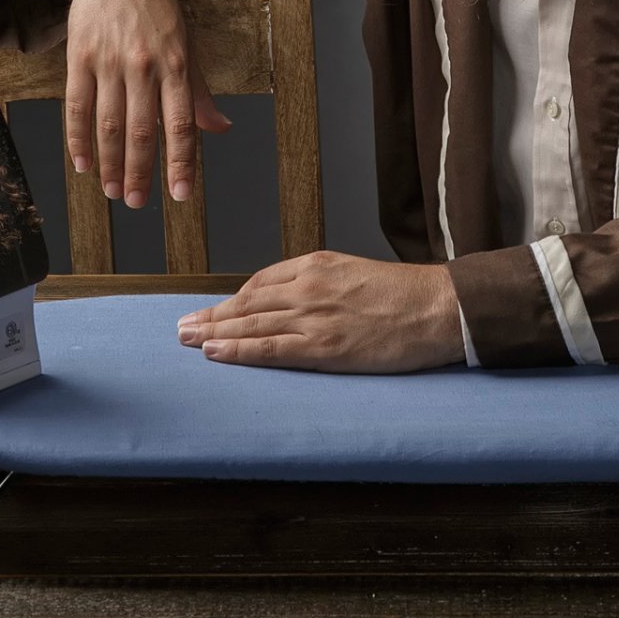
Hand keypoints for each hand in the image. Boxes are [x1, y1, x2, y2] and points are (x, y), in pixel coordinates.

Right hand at [46, 0, 230, 208]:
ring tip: (113, 191)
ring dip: (110, 163)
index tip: (180, 195)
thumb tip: (220, 128)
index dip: (181, 163)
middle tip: (137, 202)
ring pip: (109, 124)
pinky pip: (77, 105)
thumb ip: (198, 91)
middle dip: (140, 173)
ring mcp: (109, 60)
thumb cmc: (158, 9)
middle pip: (142, 131)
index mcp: (178, 63)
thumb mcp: (187, 44)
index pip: (181, 124)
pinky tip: (83, 163)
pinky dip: (78, 138)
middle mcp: (144, 64)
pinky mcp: (79, 55)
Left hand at [175, 251, 466, 372]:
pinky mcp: (323, 347)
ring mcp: (313, 317)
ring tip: (186, 341)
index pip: (260, 282)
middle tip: (181, 327)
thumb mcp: (355, 272)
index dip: (231, 300)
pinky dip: (238, 350)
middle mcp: (307, 287)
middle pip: (246, 303)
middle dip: (210, 316)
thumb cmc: (404, 293)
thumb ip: (322, 283)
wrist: (437, 308)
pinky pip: (270, 349)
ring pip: (250, 325)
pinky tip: (215, 352)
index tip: (212, 311)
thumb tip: (293, 300)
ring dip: (213, 332)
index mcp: (317, 265)